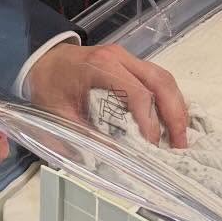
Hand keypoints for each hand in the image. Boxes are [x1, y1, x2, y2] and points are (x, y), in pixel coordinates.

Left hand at [26, 42, 189, 148]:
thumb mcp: (57, 113)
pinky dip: (169, 100)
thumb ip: (82, 136)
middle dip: (175, 115)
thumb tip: (108, 161)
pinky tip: (170, 121)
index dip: (150, 122)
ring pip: (164, 79)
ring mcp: (128, 58)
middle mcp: (120, 58)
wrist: (41, 58)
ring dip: (177, 108)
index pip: (138, 93)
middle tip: (180, 146)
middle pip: (161, 82)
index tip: (153, 146)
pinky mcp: (131, 64)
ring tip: (180, 138)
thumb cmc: (48, 85)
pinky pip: (158, 79)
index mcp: (101, 67)